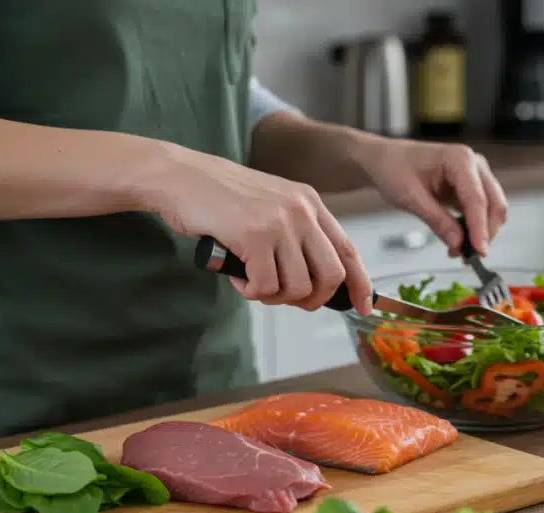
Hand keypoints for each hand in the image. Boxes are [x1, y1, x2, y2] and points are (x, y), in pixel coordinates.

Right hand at [145, 143, 373, 313]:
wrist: (180, 176)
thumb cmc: (221, 197)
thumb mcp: (272, 206)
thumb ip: (297, 235)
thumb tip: (316, 281)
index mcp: (311, 203)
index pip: (348, 251)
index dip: (361, 283)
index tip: (363, 306)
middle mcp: (302, 211)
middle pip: (331, 276)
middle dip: (313, 299)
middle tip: (287, 299)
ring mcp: (280, 223)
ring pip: (298, 287)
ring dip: (275, 296)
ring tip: (254, 283)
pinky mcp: (254, 236)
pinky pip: (266, 286)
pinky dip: (251, 292)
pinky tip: (238, 278)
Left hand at [356, 138, 507, 256]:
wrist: (386, 159)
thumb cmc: (394, 168)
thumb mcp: (410, 197)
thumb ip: (437, 221)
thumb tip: (458, 243)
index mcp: (459, 159)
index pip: (477, 198)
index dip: (480, 228)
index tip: (479, 252)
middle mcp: (474, 165)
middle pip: (494, 204)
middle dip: (485, 233)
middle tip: (469, 257)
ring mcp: (475, 175)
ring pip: (492, 209)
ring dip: (481, 233)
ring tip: (459, 251)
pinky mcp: (471, 187)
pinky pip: (481, 211)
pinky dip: (474, 229)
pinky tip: (459, 241)